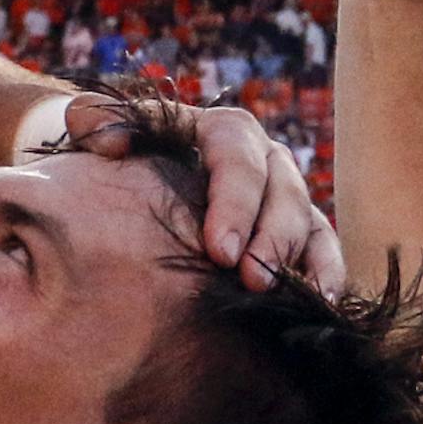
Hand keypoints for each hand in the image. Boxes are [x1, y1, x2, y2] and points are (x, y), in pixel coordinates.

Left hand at [67, 91, 344, 294]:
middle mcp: (264, 157)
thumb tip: (112, 144)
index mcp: (222, 130)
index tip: (219, 251)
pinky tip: (322, 301)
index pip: (237, 160)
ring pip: (308, 220)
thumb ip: (95, 122)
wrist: (131, 176)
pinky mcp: (300, 228)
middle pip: (283, 192)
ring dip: (300, 259)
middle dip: (271, 238)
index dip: (234, 204)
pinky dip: (326, 271)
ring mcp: (286, 193)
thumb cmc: (116, 153)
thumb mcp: (99, 129)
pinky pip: (323, 246)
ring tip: (288, 297)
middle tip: (252, 281)